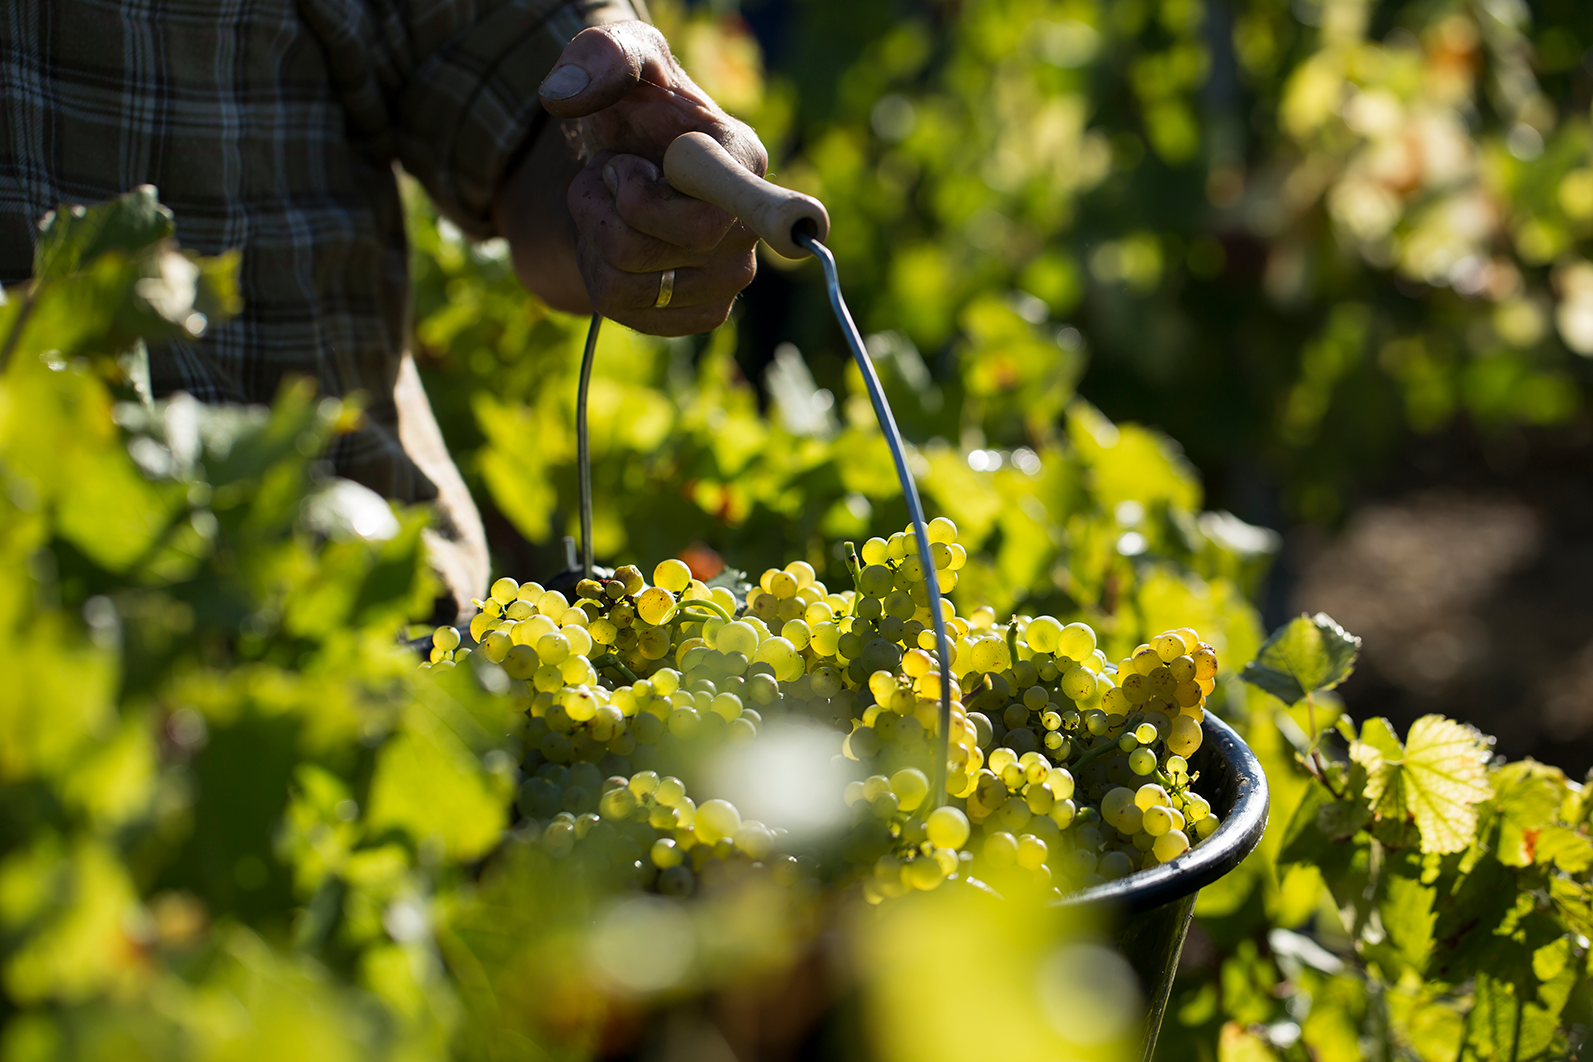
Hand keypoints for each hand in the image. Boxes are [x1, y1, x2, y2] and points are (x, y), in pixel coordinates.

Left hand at [496, 21, 765, 335]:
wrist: (629, 166)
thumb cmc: (634, 107)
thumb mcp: (619, 57)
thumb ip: (603, 56)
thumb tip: (564, 95)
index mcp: (742, 160)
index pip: (720, 208)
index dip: (663, 207)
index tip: (659, 182)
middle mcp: (748, 229)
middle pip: (644, 246)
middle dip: (601, 205)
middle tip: (611, 172)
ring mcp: (730, 280)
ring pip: (626, 283)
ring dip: (595, 237)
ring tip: (612, 205)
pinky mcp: (703, 313)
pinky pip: (624, 309)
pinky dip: (601, 273)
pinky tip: (618, 244)